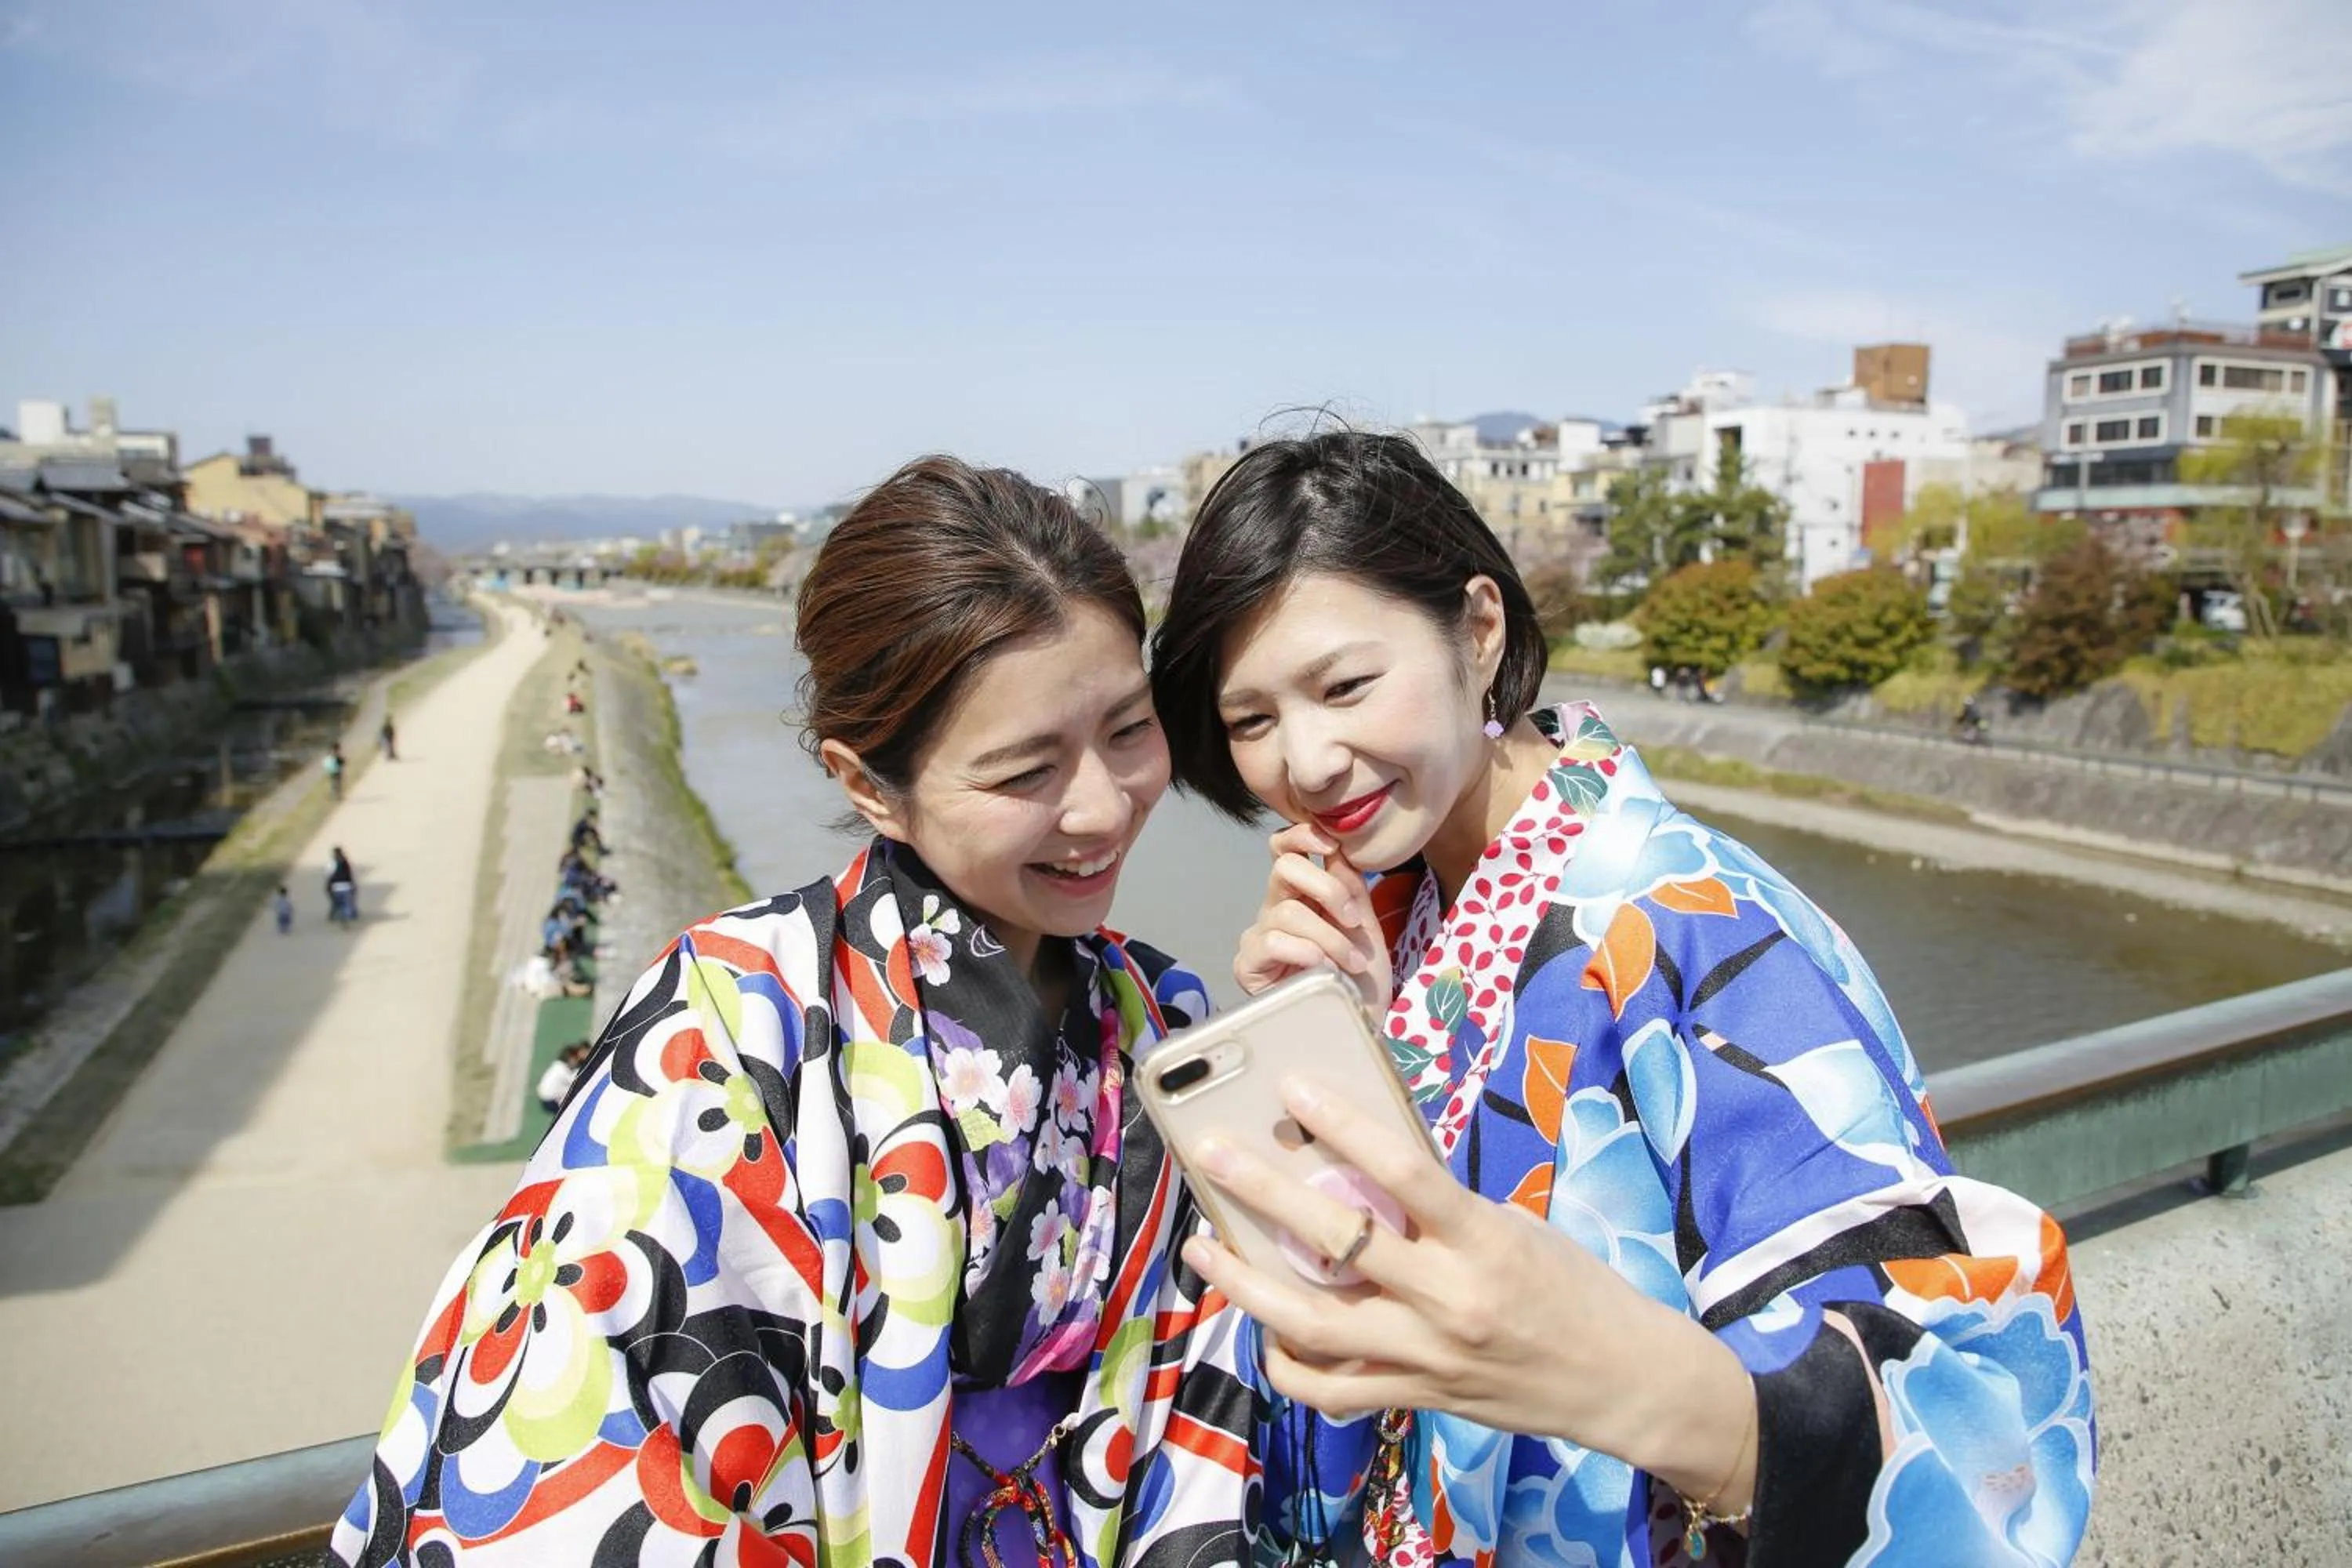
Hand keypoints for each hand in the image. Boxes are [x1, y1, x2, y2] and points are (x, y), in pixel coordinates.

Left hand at [1180, 1076, 1754, 1509]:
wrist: (1622, 1381)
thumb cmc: (1571, 1286)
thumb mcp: (1514, 1228)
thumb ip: (1440, 1209)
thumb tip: (1355, 1169)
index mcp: (1485, 1241)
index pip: (1405, 1172)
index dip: (1344, 1125)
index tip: (1294, 1088)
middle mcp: (1451, 1300)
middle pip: (1339, 1242)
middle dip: (1265, 1192)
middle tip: (1214, 1153)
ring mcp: (1428, 1356)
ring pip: (1313, 1323)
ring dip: (1245, 1284)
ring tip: (1200, 1248)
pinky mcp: (1417, 1397)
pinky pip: (1331, 1387)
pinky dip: (1286, 1359)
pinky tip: (1261, 1326)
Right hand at [1232, 823, 1392, 1010]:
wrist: (1359, 1025)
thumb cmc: (1362, 979)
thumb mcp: (1365, 925)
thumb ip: (1349, 885)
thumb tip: (1336, 843)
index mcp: (1302, 894)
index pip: (1284, 848)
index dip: (1302, 836)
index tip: (1331, 847)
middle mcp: (1276, 909)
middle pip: (1284, 868)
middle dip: (1328, 891)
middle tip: (1354, 921)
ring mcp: (1260, 937)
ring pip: (1288, 911)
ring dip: (1330, 937)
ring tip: (1351, 963)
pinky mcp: (1249, 967)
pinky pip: (1273, 942)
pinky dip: (1306, 953)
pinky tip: (1323, 971)